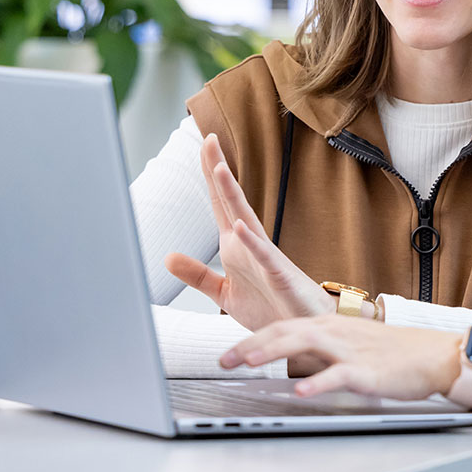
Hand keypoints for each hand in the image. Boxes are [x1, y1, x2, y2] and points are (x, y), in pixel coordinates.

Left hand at [165, 134, 333, 331]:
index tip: (203, 144)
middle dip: (218, 170)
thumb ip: (197, 274)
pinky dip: (252, 241)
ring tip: (219, 170)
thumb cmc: (271, 307)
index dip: (210, 174)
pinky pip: (264, 256)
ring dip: (233, 196)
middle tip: (209, 139)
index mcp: (236, 245)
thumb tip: (168, 256)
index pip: (219, 202)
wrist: (303, 332)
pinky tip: (239, 226)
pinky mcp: (279, 276)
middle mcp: (251, 243)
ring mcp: (266, 257)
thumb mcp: (224, 292)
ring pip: (247, 220)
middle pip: (231, 201)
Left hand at [223, 315, 471, 406]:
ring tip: (249, 361)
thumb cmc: (392, 354)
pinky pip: (338, 375)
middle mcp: (333, 332)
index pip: (280, 328)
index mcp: (327, 326)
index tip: (227, 355)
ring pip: (304, 344)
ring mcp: (349, 350)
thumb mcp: (347, 348)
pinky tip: (300, 390)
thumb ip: (318, 354)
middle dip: (250, 345)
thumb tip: (288, 365)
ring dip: (273, 351)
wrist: (434, 355)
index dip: (250, 339)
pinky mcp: (366, 371)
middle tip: (224, 360)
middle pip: (284, 332)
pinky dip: (317, 382)